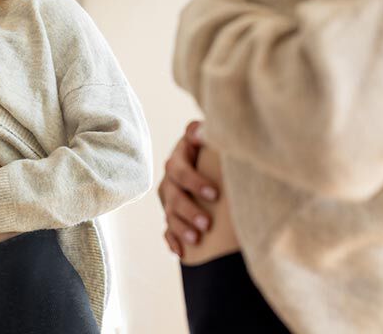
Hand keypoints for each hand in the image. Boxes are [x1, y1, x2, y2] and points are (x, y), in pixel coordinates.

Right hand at [158, 120, 218, 257]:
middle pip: (174, 195)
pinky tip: (179, 252)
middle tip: (207, 224)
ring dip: (181, 227)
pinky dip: (172, 240)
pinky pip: (167, 229)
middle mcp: (170, 178)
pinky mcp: (171, 213)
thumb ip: (204, 132)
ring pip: (169, 214)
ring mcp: (169, 197)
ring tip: (196, 239)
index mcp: (179, 158)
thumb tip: (203, 131)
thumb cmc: (214, 146)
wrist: (209, 156)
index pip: (180, 170)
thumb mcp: (208, 135)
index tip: (215, 194)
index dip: (195, 182)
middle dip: (189, 211)